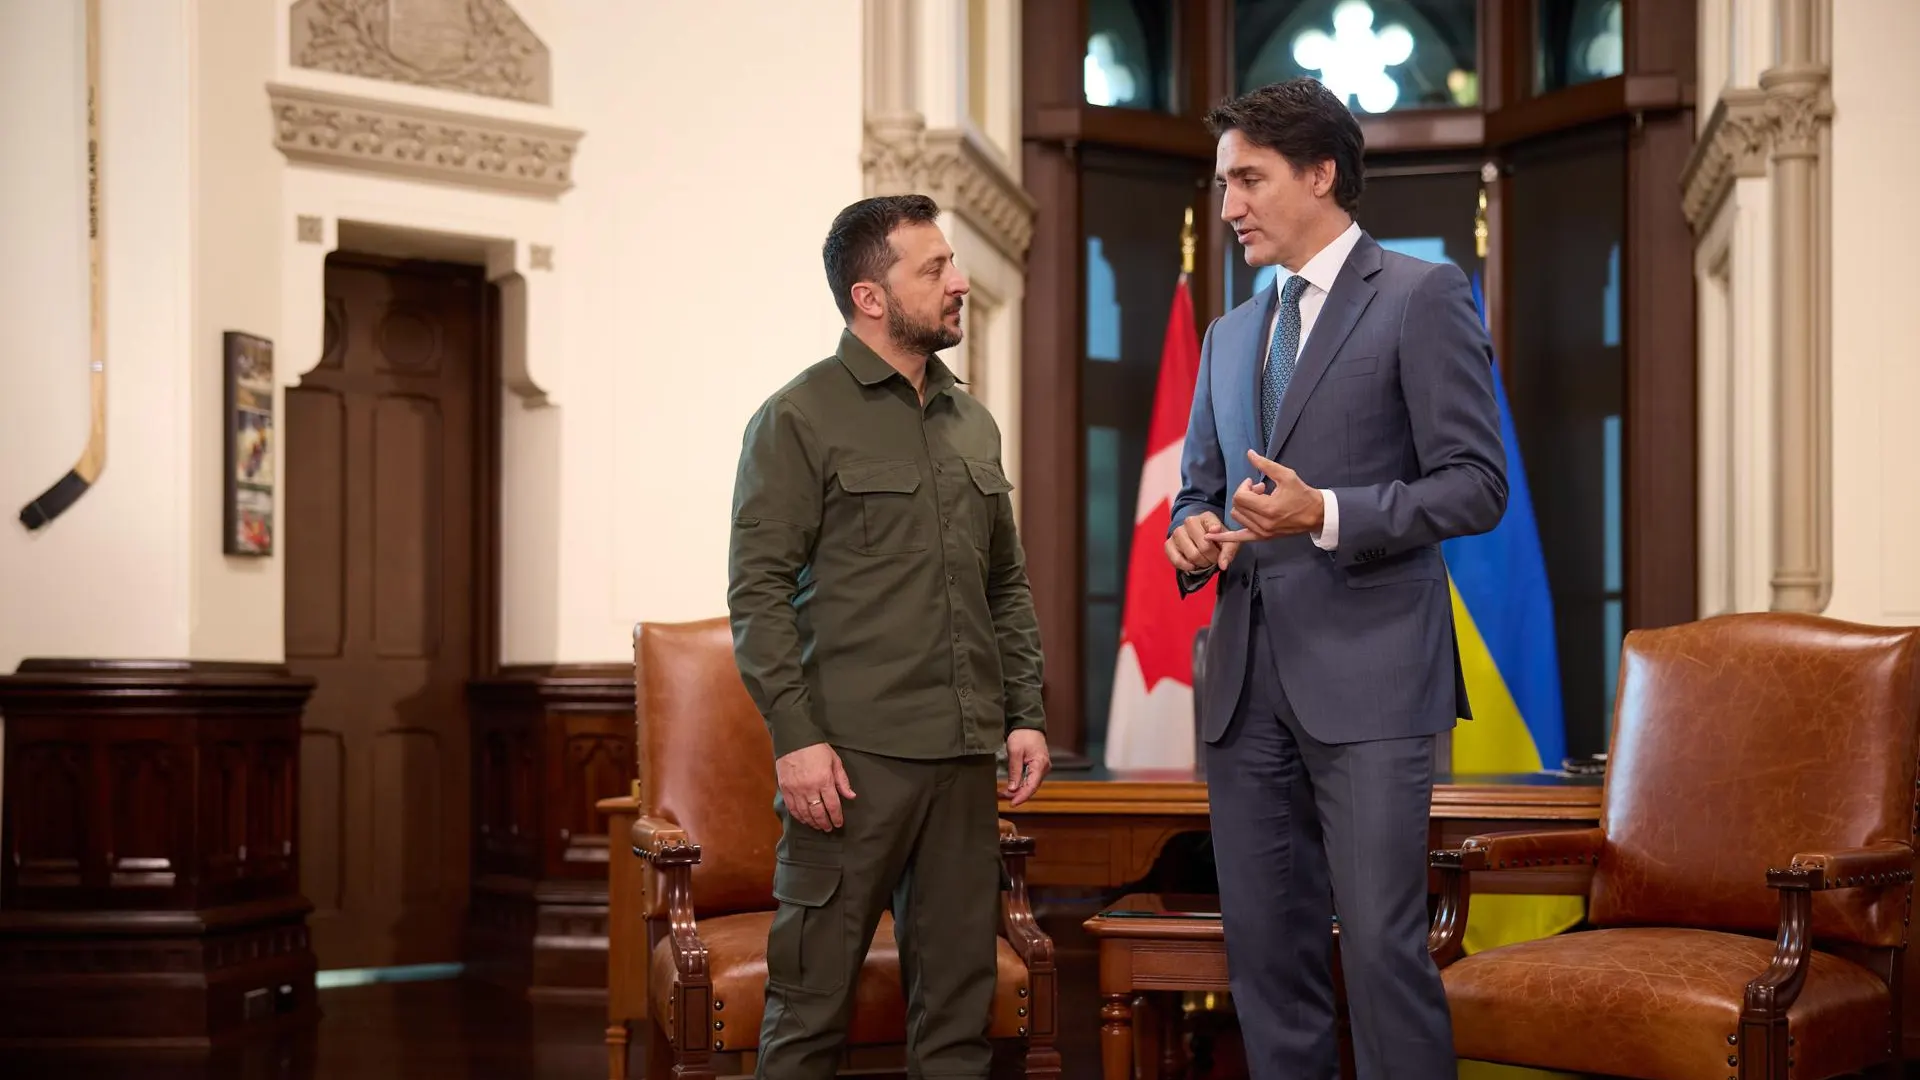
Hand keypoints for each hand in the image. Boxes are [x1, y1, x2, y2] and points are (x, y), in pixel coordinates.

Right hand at [775, 743, 856, 831]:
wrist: (794, 739)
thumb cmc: (816, 748)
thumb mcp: (835, 761)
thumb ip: (843, 780)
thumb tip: (851, 796)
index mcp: (824, 780)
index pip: (832, 805)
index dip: (836, 817)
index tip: (839, 824)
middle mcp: (810, 788)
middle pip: (818, 812)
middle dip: (825, 823)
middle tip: (829, 828)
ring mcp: (796, 789)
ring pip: (804, 813)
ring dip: (812, 822)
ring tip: (818, 826)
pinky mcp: (785, 788)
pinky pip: (792, 808)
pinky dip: (798, 816)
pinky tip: (804, 819)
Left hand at [1003, 729, 1051, 805]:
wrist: (1028, 726)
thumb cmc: (1023, 735)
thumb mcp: (1015, 752)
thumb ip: (1015, 771)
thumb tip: (1012, 789)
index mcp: (1040, 764)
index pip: (1032, 786)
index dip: (1022, 796)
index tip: (1012, 803)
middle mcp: (1043, 769)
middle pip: (1030, 788)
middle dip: (1016, 795)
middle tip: (1001, 798)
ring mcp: (1040, 769)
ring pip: (1029, 785)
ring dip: (1016, 791)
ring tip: (1001, 794)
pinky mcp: (1036, 769)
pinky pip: (1028, 780)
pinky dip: (1018, 785)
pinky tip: (1008, 788)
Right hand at [1165, 510, 1241, 574]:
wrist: (1197, 536)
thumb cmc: (1215, 538)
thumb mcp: (1227, 540)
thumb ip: (1228, 551)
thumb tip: (1223, 565)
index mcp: (1206, 517)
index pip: (1213, 526)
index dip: (1217, 536)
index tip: (1217, 536)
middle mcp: (1189, 522)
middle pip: (1205, 547)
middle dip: (1213, 558)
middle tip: (1214, 559)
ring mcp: (1177, 532)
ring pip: (1192, 555)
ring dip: (1202, 564)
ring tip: (1205, 561)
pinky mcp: (1168, 544)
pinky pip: (1177, 560)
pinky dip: (1187, 567)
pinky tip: (1193, 565)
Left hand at [1208, 450, 1324, 543]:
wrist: (1316, 515)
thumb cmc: (1302, 494)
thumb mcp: (1286, 475)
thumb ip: (1265, 465)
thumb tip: (1249, 453)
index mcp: (1268, 509)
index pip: (1241, 497)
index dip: (1244, 486)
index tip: (1255, 483)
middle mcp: (1263, 523)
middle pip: (1237, 506)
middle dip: (1244, 495)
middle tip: (1259, 490)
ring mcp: (1262, 533)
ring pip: (1237, 517)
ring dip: (1243, 506)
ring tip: (1257, 501)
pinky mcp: (1263, 538)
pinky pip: (1239, 539)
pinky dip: (1225, 538)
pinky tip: (1210, 538)